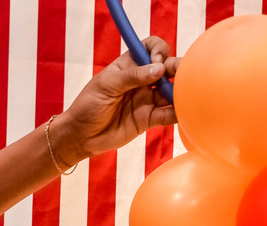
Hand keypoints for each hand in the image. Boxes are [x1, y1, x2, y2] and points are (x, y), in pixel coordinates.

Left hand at [53, 35, 179, 164]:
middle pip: (167, 69)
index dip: (159, 51)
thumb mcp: (107, 85)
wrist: (80, 136)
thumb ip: (132, 76)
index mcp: (129, 65)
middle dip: (179, 69)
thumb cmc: (88, 105)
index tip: (157, 61)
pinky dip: (177, 113)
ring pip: (171, 92)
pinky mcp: (148, 119)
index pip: (151, 48)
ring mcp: (147, 99)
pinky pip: (167, 115)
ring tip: (187, 95)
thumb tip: (159, 69)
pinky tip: (182, 112)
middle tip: (184, 76)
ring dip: (181, 92)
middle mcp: (142, 80)